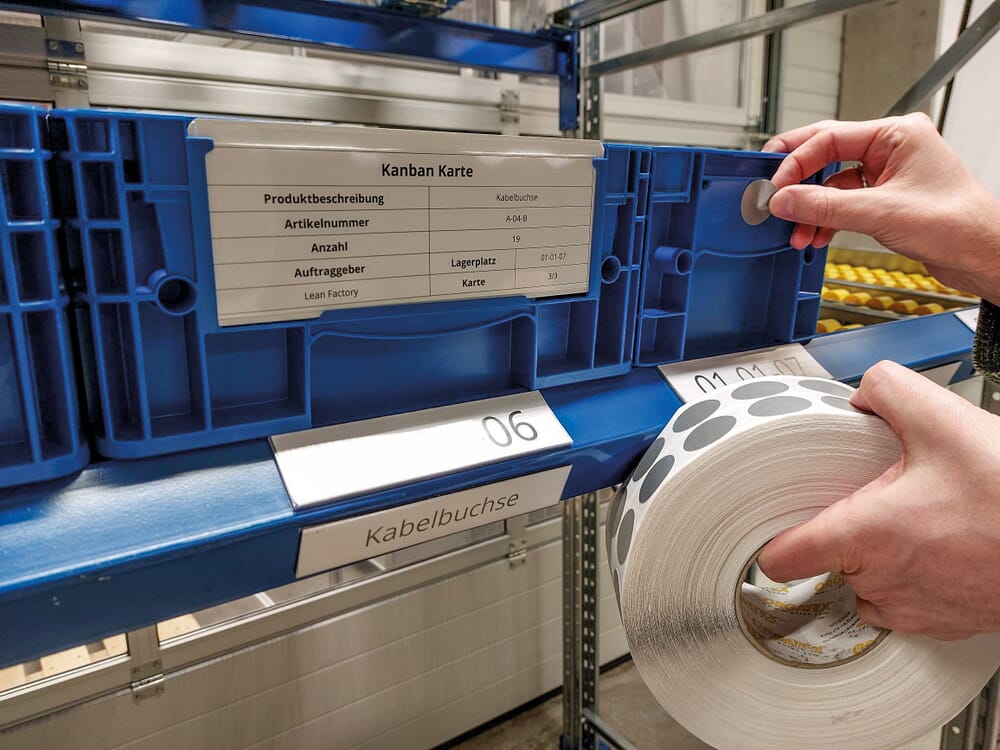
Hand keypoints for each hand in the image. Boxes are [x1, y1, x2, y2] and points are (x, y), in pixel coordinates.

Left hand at [757, 360, 999, 639]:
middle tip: (877, 501)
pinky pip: (909, 605)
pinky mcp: (950, 623)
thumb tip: (862, 391)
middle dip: (847, 532)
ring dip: (880, 560)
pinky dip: (915, 580)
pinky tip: (940, 547)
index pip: (783, 559)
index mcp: (866, 535)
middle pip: (830, 564)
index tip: (771, 529)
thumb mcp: (944, 420)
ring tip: (914, 524)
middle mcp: (883, 582)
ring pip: (868, 587)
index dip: (772, 541)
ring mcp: (917, 610)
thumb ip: (887, 390)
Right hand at [762, 113, 999, 300]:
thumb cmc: (956, 223)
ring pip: (832, 185)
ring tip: (796, 232)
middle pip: (826, 154)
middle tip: (768, 191)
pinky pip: (843, 203)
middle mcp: (891, 149)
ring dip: (811, 209)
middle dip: (797, 180)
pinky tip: (816, 236)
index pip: (829, 139)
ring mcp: (887, 174)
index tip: (774, 187)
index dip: (796, 163)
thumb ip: (825, 206)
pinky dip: (826, 220)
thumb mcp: (880, 213)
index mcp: (896, 134)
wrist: (982, 254)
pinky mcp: (885, 199)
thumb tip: (785, 200)